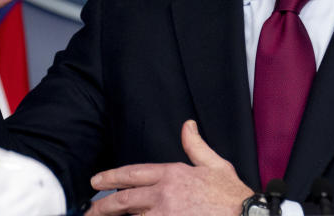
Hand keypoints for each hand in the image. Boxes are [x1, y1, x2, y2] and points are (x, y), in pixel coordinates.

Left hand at [87, 120, 252, 215]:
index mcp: (172, 174)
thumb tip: (187, 126)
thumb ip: (196, 145)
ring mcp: (164, 215)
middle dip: (102, 207)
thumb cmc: (231, 194)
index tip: (96, 182)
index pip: (133, 173)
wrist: (244, 215)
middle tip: (90, 211)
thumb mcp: (215, 164)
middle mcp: (163, 195)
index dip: (111, 177)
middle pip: (123, 200)